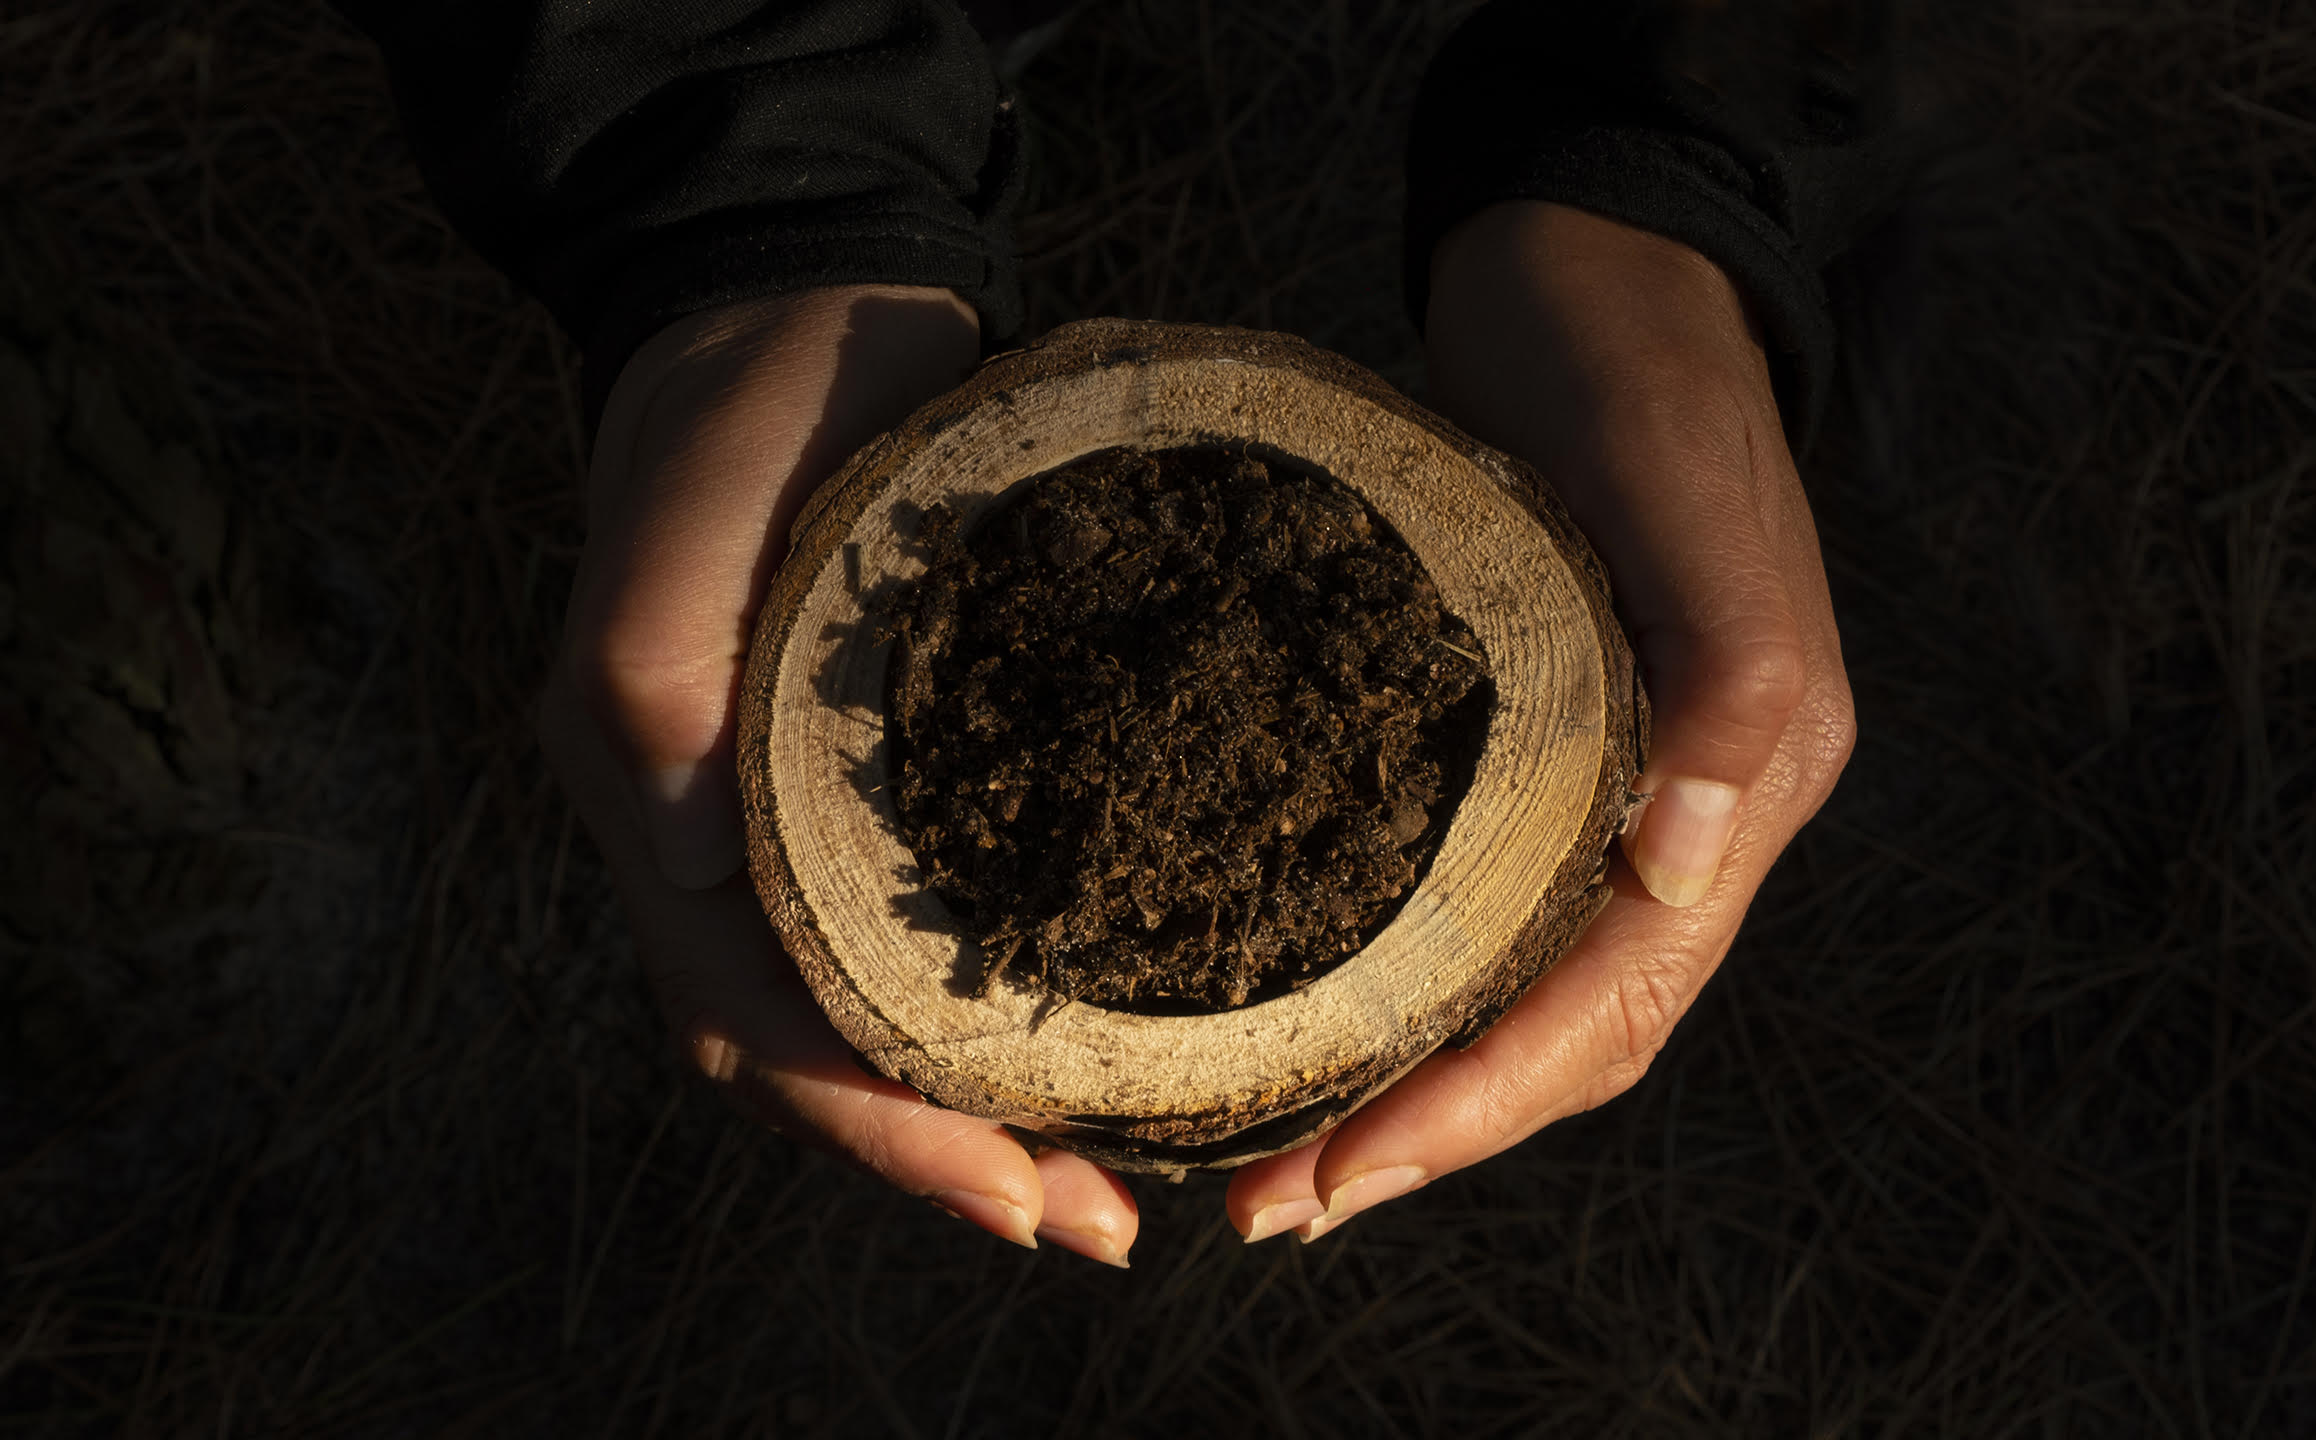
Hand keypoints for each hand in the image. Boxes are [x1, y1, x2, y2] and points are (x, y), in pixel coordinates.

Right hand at [538, 286, 1139, 1266]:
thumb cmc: (736, 403)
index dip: (876, 1125)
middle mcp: (718, 843)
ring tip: (1117, 1179)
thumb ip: (651, 656)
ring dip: (979, 1111)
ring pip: (868, 1014)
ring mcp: (792, 821)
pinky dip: (997, 1006)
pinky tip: (1103, 1036)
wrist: (798, 311)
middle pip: (818, 1055)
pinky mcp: (881, 780)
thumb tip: (676, 848)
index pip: (756, 1016)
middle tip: (1098, 1225)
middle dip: (947, 1158)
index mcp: (658, 807)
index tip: (1017, 1195)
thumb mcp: (686, 499)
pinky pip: (924, 928)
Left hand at [1226, 202, 1855, 1241]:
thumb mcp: (1688, 500)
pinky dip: (1389, 978)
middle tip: (1271, 1207)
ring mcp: (1599, 787)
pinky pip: (1462, 903)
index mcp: (1740, 791)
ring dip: (1402, 1082)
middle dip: (1425, 1135)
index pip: (1610, 1006)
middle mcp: (1675, 817)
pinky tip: (1296, 1003)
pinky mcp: (1521, 742)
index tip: (1341, 1173)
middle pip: (1557, 1036)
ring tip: (1269, 1150)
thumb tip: (1687, 866)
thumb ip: (1730, 676)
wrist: (1589, 269)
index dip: (1480, 1110)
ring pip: (1509, 989)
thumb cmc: (1641, 369)